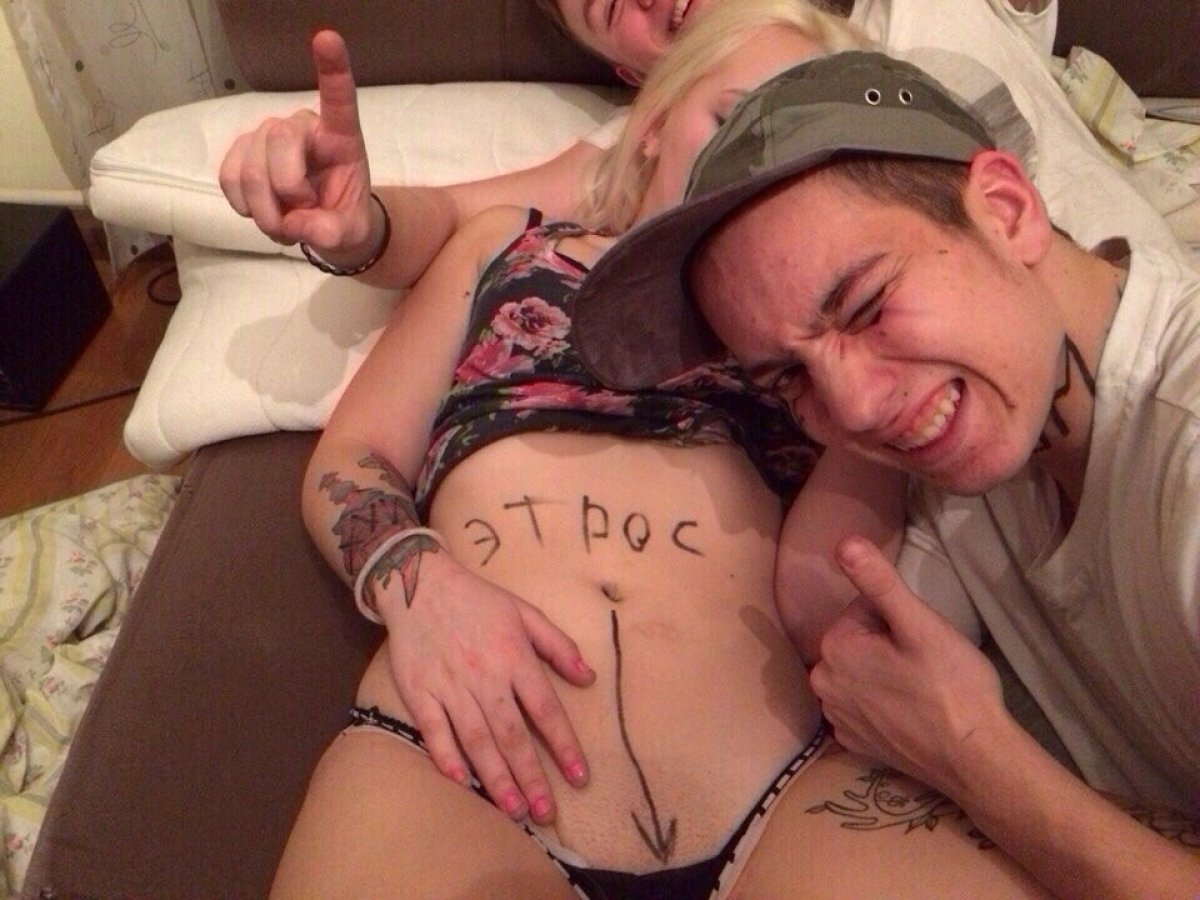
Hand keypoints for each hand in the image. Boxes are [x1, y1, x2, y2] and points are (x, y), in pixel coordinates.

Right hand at [219, 30, 376, 257]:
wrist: (324, 226)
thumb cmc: (343, 218)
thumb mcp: (350, 234)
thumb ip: (333, 232)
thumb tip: (300, 225)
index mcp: (341, 137)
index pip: (338, 99)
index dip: (333, 70)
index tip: (327, 38)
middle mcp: (303, 126)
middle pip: (278, 140)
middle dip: (285, 189)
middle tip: (300, 219)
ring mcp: (269, 136)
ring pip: (249, 164)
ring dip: (263, 207)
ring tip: (283, 224)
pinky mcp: (243, 152)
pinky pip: (228, 175)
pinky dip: (242, 203)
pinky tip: (260, 212)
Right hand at [379, 555, 594, 825]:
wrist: (419, 583)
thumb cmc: (478, 600)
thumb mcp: (525, 612)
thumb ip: (559, 646)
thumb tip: (589, 678)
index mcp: (514, 657)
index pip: (545, 709)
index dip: (564, 745)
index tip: (580, 776)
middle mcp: (484, 677)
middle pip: (511, 735)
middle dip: (531, 777)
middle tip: (546, 813)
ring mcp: (449, 686)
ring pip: (476, 740)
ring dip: (495, 777)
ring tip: (513, 810)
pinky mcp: (419, 692)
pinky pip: (434, 731)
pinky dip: (446, 757)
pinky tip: (462, 782)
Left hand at [809, 537, 1004, 794]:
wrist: (975, 758)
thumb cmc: (952, 684)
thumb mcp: (919, 623)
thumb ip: (878, 581)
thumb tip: (843, 543)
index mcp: (834, 647)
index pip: (862, 610)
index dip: (896, 620)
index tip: (921, 641)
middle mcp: (822, 683)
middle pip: (856, 643)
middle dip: (886, 646)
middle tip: (924, 665)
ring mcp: (836, 717)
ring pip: (858, 674)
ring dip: (882, 675)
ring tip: (920, 690)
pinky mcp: (852, 744)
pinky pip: (859, 707)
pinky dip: (879, 707)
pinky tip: (908, 715)